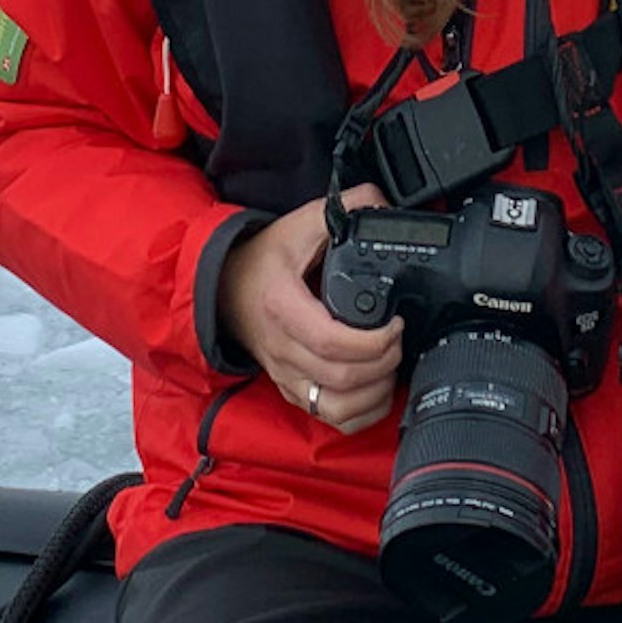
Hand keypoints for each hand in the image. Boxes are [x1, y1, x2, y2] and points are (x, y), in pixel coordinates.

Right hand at [219, 188, 404, 434]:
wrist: (223, 287)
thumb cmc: (262, 260)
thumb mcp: (299, 224)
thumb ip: (345, 208)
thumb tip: (383, 204)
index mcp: (283, 307)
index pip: (331, 340)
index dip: (373, 340)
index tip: (395, 323)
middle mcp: (282, 349)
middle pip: (342, 378)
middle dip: (384, 362)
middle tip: (398, 340)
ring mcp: (286, 375)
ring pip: (337, 408)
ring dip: (374, 392)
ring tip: (389, 365)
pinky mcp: (292, 391)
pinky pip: (331, 419)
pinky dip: (361, 413)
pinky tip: (375, 390)